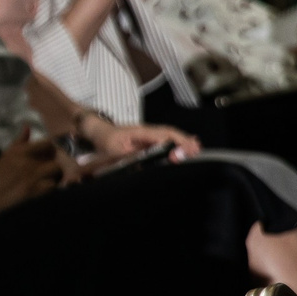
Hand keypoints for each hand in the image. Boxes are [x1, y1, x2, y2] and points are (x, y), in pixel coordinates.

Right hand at [0, 129, 59, 220]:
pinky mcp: (35, 192)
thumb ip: (19, 141)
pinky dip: (51, 187)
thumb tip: (27, 127)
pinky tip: (44, 189)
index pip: (48, 144)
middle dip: (55, 163)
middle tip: (51, 168)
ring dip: (55, 175)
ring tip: (49, 178)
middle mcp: (28, 163)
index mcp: (21, 152)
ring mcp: (33, 178)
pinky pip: (53, 186)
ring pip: (56, 172)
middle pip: (55, 158)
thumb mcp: (6, 155)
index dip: (52, 149)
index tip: (49, 154)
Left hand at [73, 114, 199, 164]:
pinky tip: (187, 146)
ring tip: (196, 149)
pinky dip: (177, 142)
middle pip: (169, 134)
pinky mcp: (148, 140)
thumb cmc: (106, 141)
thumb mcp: (114, 151)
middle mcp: (147, 131)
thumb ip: (129, 157)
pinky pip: (165, 139)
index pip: (162, 136)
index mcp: (140, 132)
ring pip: (169, 136)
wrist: (99, 132)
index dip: (174, 143)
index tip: (183, 151)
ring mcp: (148, 135)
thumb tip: (143, 164)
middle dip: (183, 141)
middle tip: (196, 150)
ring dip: (182, 142)